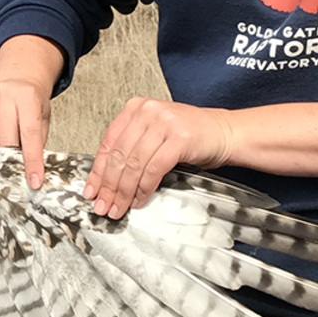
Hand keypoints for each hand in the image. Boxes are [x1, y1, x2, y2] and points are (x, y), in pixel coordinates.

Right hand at [0, 35, 63, 188]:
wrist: (18, 80)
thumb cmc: (32, 102)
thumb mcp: (42, 120)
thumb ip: (37, 143)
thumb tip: (32, 172)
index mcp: (28, 97)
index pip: (30, 135)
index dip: (31, 161)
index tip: (33, 179)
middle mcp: (5, 93)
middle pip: (4, 139)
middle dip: (11, 156)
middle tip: (16, 159)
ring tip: (6, 141)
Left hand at [84, 98, 233, 218]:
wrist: (226, 132)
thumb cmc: (190, 136)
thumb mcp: (154, 134)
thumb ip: (132, 148)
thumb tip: (106, 178)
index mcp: (136, 108)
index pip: (108, 143)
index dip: (98, 171)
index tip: (91, 190)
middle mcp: (148, 112)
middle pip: (119, 155)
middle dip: (109, 186)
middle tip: (104, 205)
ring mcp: (164, 123)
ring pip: (134, 164)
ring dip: (124, 191)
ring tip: (119, 207)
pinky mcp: (179, 138)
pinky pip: (153, 169)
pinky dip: (143, 188)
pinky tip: (139, 200)